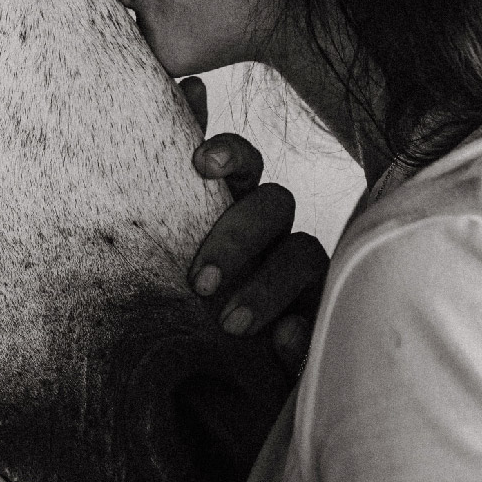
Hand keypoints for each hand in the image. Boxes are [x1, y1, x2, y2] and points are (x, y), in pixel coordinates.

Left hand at [178, 76, 327, 375]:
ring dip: (267, 285)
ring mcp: (300, 280)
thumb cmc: (174, 311)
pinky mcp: (314, 330)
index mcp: (233, 209)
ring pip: (302, 256)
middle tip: (199, 280)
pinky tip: (283, 344)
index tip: (202, 162)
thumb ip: (172, 184)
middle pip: (272, 205)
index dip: (229, 154)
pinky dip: (302, 332)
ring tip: (230, 325)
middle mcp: (272, 236)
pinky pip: (319, 323)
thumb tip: (188, 85)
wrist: (194, 395)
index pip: (242, 166)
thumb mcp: (161, 251)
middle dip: (237, 234)